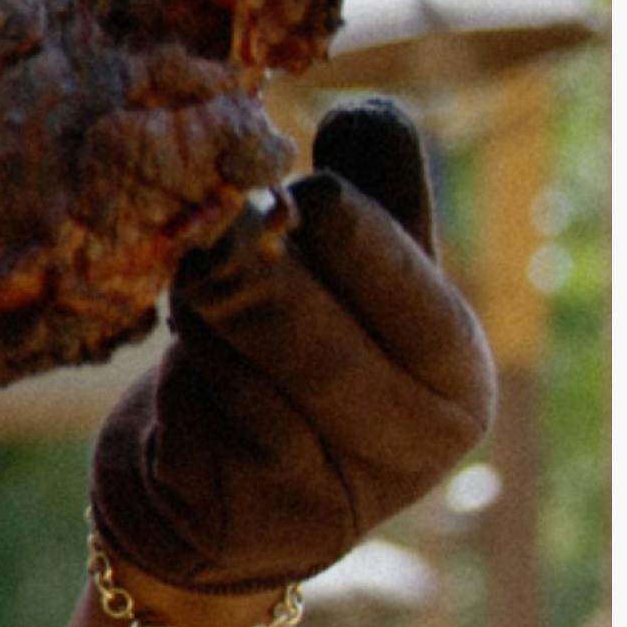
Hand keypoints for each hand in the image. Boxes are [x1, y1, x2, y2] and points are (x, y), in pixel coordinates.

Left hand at [89, 97, 496, 595]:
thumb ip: (370, 205)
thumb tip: (370, 109)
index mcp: (457, 373)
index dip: (339, 227)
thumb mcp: (348, 290)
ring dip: (199, 308)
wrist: (211, 513)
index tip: (297, 191)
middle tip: (211, 232)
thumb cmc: (288, 375)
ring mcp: (326, 491)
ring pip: (237, 353)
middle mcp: (410, 444)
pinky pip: (188, 402)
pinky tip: (172, 364)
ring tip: (195, 292)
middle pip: (306, 318)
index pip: (399, 279)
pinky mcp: (238, 516)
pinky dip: (170, 367)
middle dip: (245, 264)